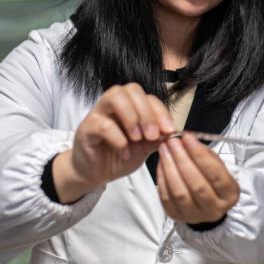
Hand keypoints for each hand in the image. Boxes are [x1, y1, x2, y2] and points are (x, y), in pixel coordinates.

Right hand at [54, 83, 175, 202]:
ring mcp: (98, 112)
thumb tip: (177, 132)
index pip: (148, 96)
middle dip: (146, 112)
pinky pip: (102, 124)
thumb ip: (159, 137)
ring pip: (114, 97)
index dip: (161, 111)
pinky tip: (124, 153)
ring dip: (131, 117)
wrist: (98, 174)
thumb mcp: (146, 147)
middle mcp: (114, 103)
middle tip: (152, 135)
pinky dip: (118, 139)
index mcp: (131, 104)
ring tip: (138, 138)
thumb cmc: (121, 155)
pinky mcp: (86, 128)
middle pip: (132, 90)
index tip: (169, 130)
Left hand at [157, 133, 240, 223]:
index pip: (215, 174)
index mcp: (230, 194)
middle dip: (182, 159)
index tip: (188, 138)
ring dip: (170, 167)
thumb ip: (204, 154)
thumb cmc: (212, 180)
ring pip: (179, 192)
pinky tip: (161, 163)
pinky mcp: (177, 217)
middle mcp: (214, 209)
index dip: (200, 155)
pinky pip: (166, 197)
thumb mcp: (217, 165)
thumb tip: (186, 140)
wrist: (206, 204)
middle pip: (196, 185)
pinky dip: (162, 178)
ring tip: (165, 149)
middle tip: (173, 142)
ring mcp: (195, 216)